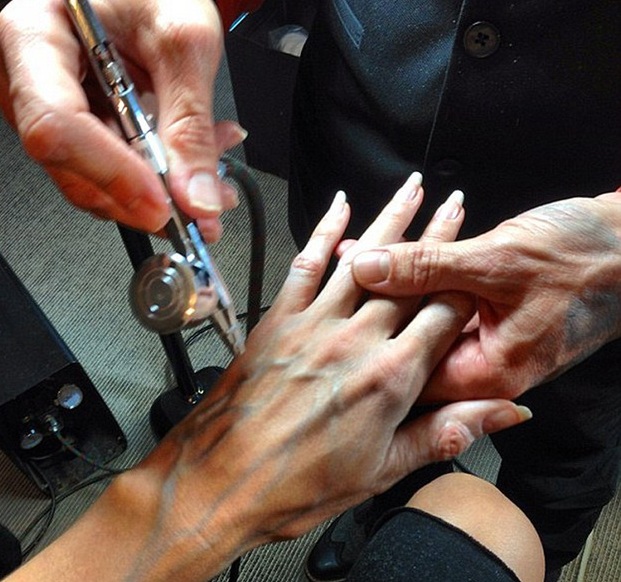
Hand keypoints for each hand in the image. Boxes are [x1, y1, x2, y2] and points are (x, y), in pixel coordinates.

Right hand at [0, 0, 242, 239]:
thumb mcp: (182, 41)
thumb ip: (190, 122)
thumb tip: (194, 195)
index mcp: (36, 34)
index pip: (56, 122)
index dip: (112, 173)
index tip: (162, 202)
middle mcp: (30, 76)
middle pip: (70, 164)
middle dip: (141, 197)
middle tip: (197, 208)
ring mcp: (52, 105)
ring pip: (93, 179)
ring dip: (158, 192)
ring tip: (209, 180)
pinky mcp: (79, 125)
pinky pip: (110, 169)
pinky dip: (157, 178)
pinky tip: (191, 165)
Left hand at [6, 175, 530, 581]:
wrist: (222, 482)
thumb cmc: (297, 486)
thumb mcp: (384, 471)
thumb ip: (445, 432)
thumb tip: (503, 412)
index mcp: (390, 378)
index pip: (444, 316)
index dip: (467, 285)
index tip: (480, 262)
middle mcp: (355, 340)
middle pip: (408, 277)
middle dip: (437, 237)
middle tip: (455, 203)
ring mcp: (313, 323)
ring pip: (362, 260)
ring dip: (389, 220)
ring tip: (410, 189)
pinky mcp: (278, 319)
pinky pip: (307, 265)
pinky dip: (324, 232)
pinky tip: (339, 208)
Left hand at [352, 191, 620, 401]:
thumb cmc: (584, 258)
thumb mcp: (498, 262)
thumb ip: (428, 268)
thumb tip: (366, 266)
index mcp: (487, 372)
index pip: (408, 375)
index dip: (365, 336)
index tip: (329, 312)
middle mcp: (482, 367)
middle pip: (407, 345)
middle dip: (368, 306)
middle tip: (331, 277)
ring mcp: (483, 342)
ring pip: (418, 321)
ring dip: (385, 285)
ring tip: (347, 254)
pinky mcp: (486, 315)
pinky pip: (436, 302)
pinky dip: (410, 275)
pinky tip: (382, 253)